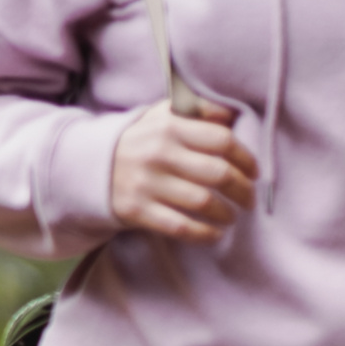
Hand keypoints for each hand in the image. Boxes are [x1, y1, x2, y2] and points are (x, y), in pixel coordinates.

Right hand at [108, 102, 256, 241]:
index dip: (246, 158)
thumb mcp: (162, 115)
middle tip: (249, 199)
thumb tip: (233, 116)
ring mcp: (146, 182)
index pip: (222, 140)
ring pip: (203, 202)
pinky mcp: (136, 210)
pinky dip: (205, 234)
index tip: (253, 171)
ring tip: (231, 216)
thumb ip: (197, 111)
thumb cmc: (140, 141)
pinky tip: (214, 234)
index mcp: (169, 125)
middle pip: (219, 173)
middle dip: (243, 190)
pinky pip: (181, 226)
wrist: (91, 166)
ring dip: (227, 214)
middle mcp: (158, 152)